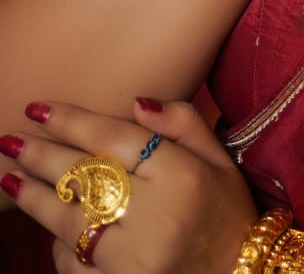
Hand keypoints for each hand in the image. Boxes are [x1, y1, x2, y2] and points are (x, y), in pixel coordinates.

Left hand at [0, 97, 256, 273]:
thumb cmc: (227, 211)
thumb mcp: (218, 158)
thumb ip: (183, 122)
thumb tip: (135, 102)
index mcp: (181, 175)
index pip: (114, 139)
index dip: (72, 122)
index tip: (38, 108)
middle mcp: (155, 215)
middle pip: (85, 177)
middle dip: (41, 156)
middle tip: (9, 140)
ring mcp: (134, 258)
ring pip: (71, 222)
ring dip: (35, 198)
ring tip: (8, 178)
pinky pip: (77, 265)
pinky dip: (60, 247)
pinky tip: (47, 227)